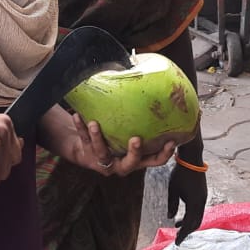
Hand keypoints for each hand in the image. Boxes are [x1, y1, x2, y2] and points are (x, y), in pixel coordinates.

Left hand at [39, 108, 173, 176]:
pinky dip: (81, 127)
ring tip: (95, 124)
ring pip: (101, 152)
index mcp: (136, 159)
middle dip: (134, 152)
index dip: (164, 154)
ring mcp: (103, 161)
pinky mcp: (87, 154)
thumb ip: (141, 120)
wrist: (87, 149)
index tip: (171, 141)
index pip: (154, 160)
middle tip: (136, 139)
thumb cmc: (115, 136)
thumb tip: (152, 85)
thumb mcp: (129, 132)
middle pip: (131, 163)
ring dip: (98, 138)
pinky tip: (78, 115)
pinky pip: (83, 140)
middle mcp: (121, 163)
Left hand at [169, 155, 206, 243]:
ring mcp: (203, 198)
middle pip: (196, 222)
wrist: (192, 159)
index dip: (183, 234)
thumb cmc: (180, 173)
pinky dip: (191, 216)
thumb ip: (172, 204)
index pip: (189, 224)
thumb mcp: (173, 189)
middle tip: (178, 237)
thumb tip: (170, 217)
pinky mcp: (202, 194)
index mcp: (195, 203)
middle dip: (187, 231)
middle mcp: (201, 202)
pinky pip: (198, 210)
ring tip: (177, 225)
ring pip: (198, 216)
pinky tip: (182, 216)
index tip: (177, 243)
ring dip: (189, 223)